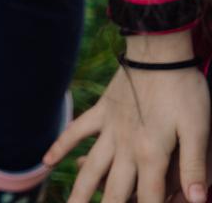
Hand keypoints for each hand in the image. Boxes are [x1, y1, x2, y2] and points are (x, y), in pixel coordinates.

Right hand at [46, 32, 208, 202]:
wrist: (158, 53)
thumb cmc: (184, 90)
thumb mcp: (199, 129)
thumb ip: (195, 166)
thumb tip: (200, 200)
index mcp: (151, 154)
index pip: (149, 197)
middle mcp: (125, 147)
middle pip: (114, 190)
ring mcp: (109, 130)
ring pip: (90, 168)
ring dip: (79, 192)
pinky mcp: (101, 113)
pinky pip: (77, 133)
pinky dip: (61, 147)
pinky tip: (46, 161)